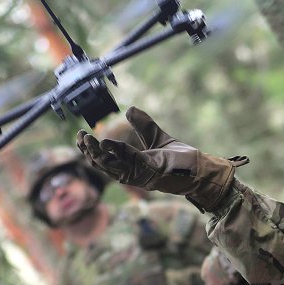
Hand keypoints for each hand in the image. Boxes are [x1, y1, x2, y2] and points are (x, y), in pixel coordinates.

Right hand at [77, 106, 246, 210]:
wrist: (203, 170)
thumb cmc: (181, 159)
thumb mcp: (158, 138)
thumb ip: (144, 125)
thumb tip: (129, 110)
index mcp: (133, 168)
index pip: (105, 162)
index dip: (91, 150)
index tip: (81, 136)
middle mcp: (135, 174)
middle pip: (104, 166)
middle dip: (89, 152)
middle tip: (80, 136)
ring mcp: (143, 175)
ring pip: (113, 167)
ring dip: (98, 154)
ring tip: (88, 140)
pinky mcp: (154, 171)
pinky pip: (132, 162)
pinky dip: (119, 152)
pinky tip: (108, 143)